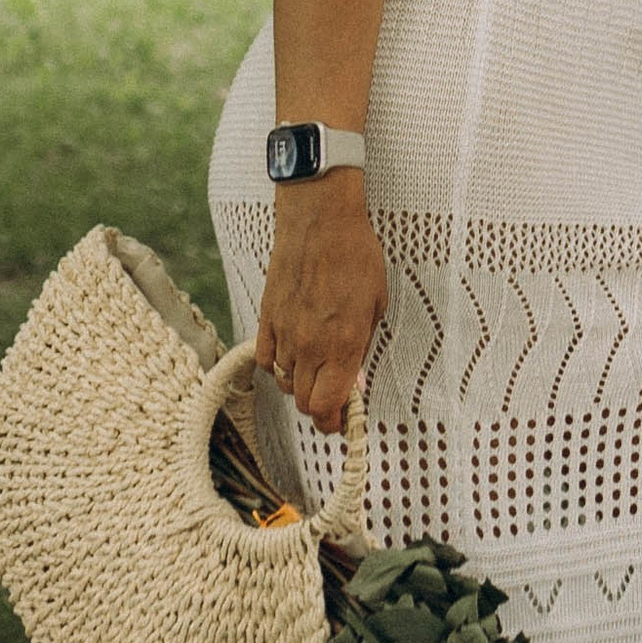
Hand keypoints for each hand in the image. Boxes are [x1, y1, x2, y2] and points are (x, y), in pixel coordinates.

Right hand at [252, 175, 386, 426]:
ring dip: (300, 384)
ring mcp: (284, 333)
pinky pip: (266, 359)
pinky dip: (277, 365)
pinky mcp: (266, 318)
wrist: (320, 219)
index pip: (327, 406)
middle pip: (304, 402)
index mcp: (342, 345)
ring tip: (316, 367)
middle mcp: (309, 345)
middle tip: (333, 398)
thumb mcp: (375, 305)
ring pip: (285, 383)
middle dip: (319, 407)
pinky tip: (291, 354)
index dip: (333, 423)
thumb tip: (355, 381)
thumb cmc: (355, 255)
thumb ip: (362, 348)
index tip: (341, 422)